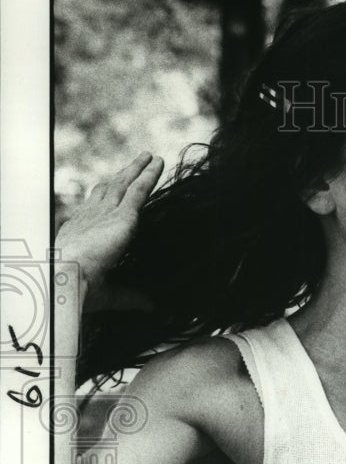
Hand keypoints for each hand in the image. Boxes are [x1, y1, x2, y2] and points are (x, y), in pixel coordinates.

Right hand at [55, 152, 163, 302]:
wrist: (69, 280)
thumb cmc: (80, 290)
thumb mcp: (111, 292)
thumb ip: (132, 295)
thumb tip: (151, 305)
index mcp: (82, 233)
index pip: (96, 209)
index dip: (106, 198)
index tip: (114, 188)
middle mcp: (92, 217)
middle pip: (110, 189)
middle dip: (123, 175)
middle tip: (136, 162)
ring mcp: (106, 213)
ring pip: (125, 184)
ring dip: (138, 169)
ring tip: (149, 157)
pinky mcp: (123, 215)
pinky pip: (139, 189)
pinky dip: (149, 175)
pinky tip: (158, 163)